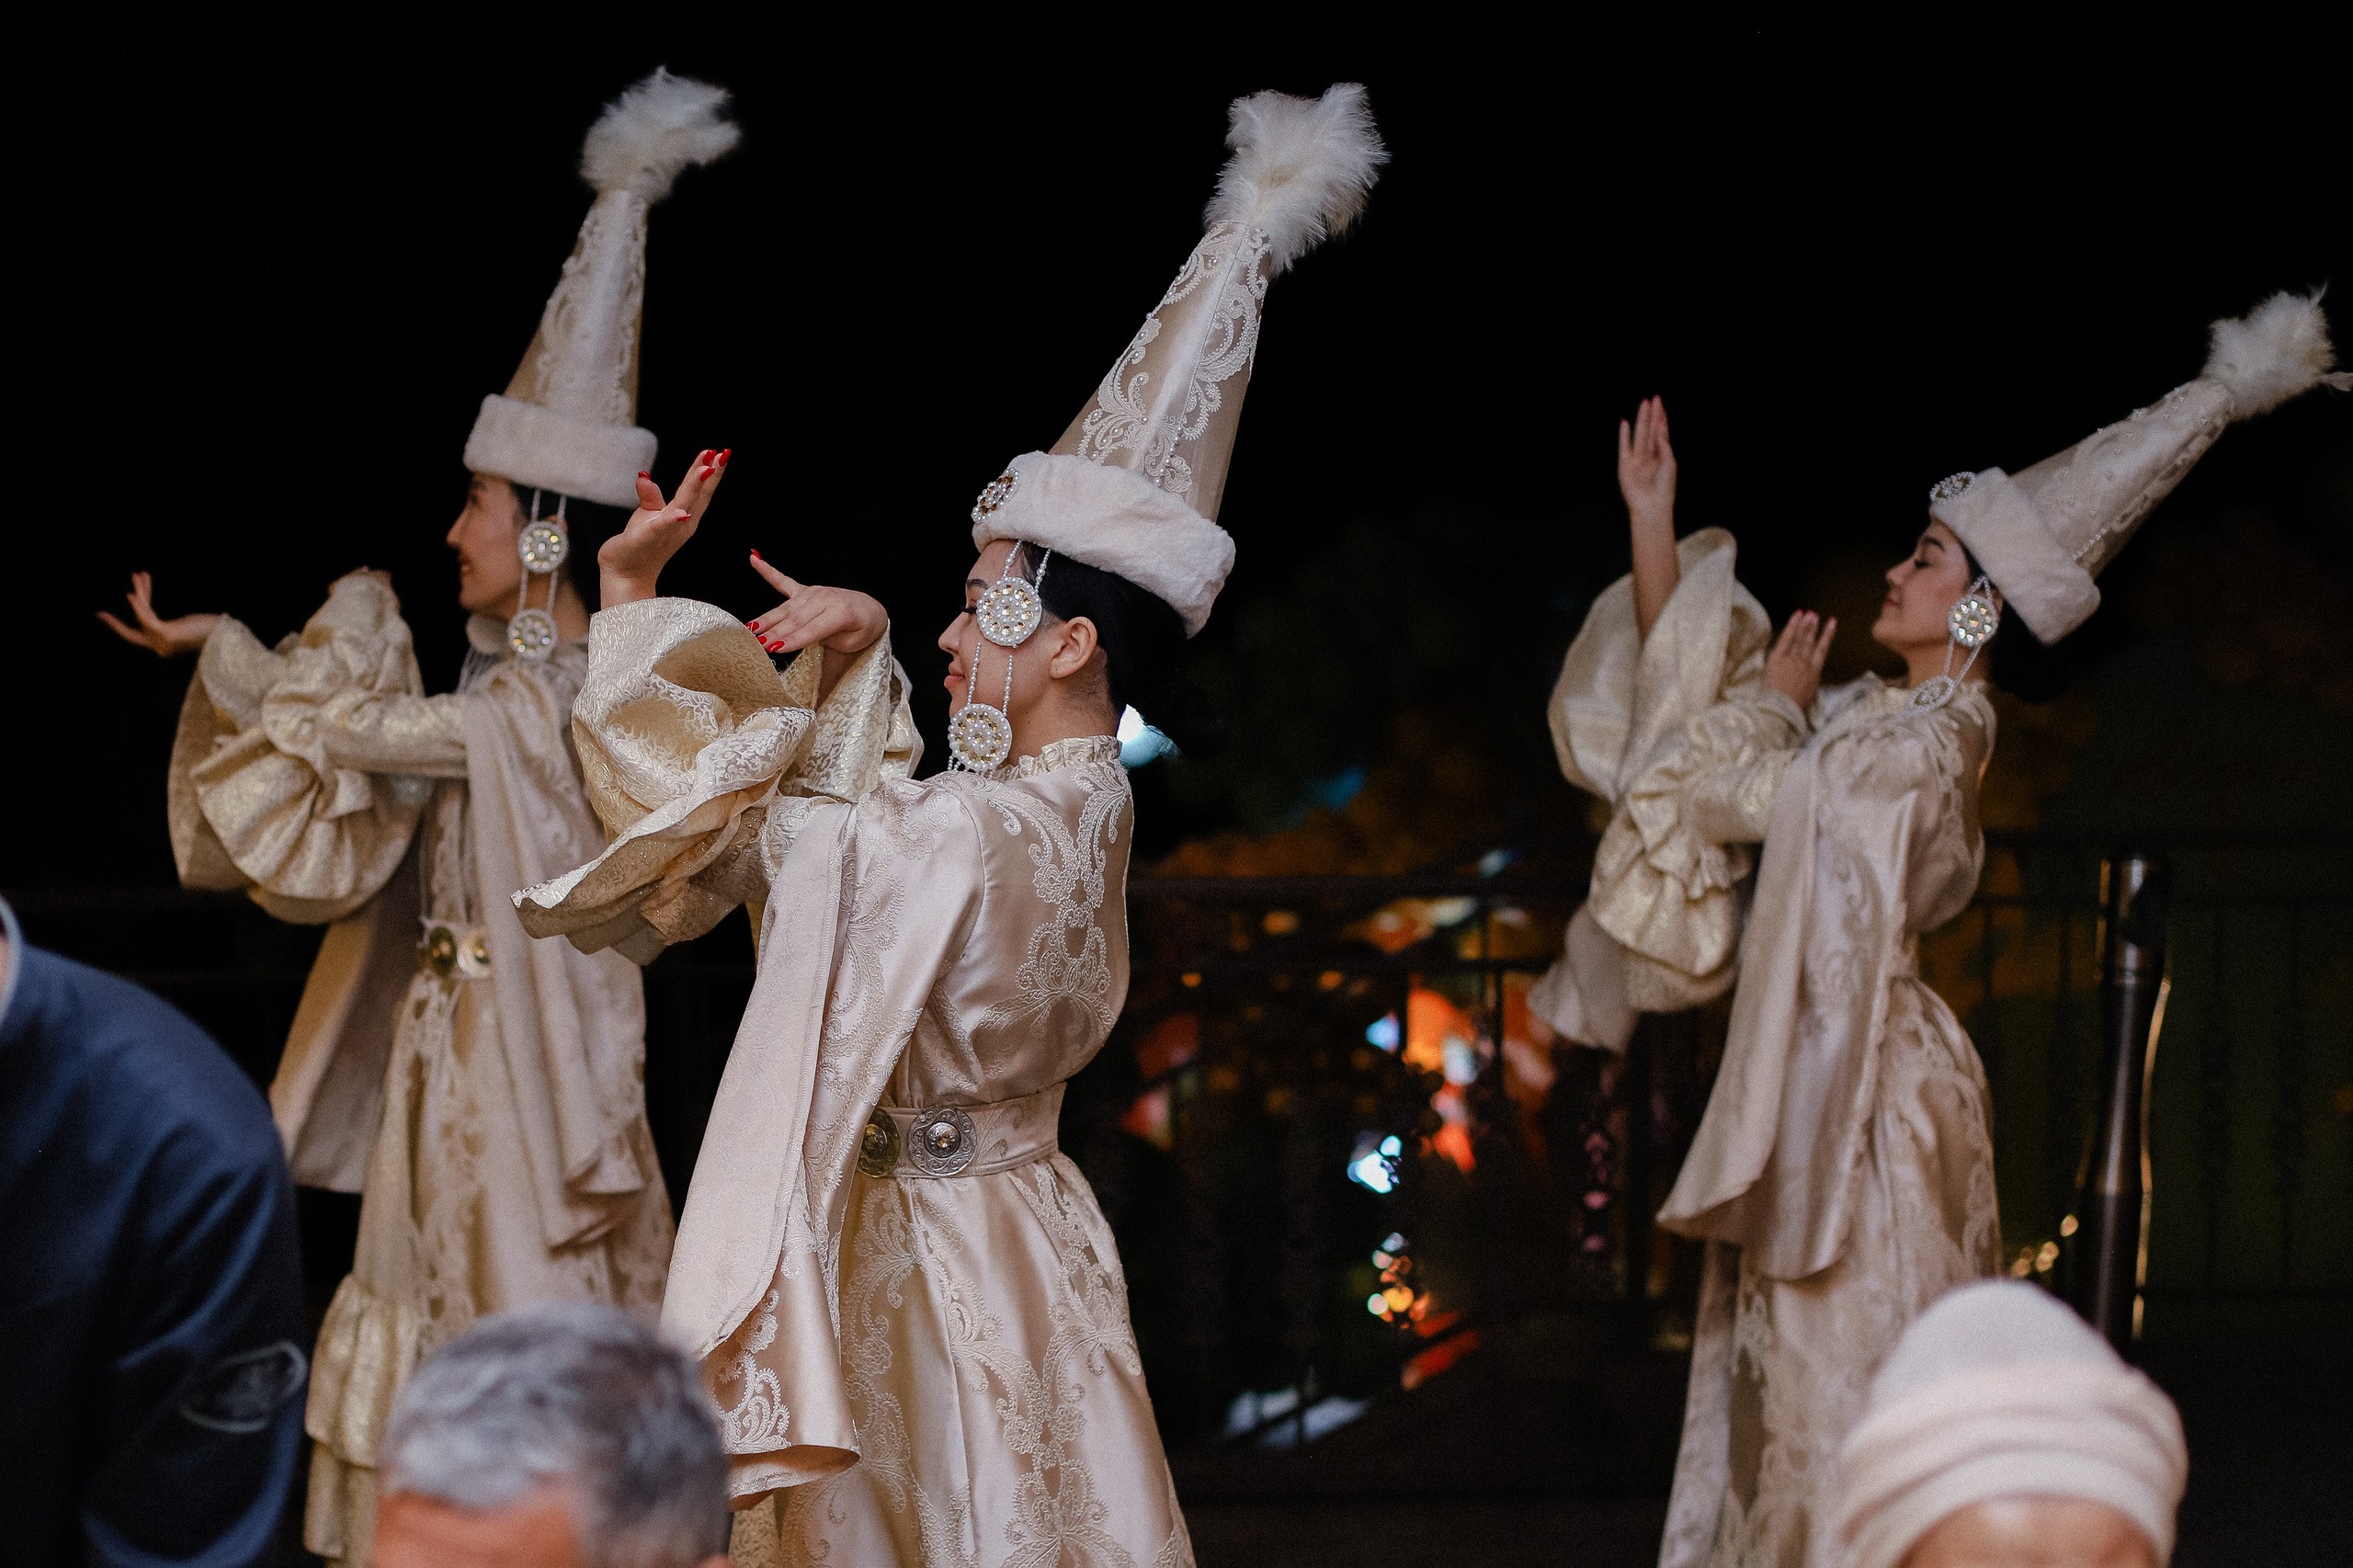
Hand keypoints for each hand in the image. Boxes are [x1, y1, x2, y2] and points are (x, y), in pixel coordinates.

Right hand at [99, 572, 220, 657]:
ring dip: (141, 592)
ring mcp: (163, 644)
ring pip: (144, 615)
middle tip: (99, 615)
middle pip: (134, 632)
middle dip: (115, 625)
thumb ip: (182, 627)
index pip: (142, 636)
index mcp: (167, 646)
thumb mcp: (195, 627)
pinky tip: (132, 593)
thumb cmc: (218, 633)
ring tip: (137, 574)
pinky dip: (139, 605)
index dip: (125, 628)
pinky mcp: (166, 636)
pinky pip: (147, 619)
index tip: (113, 622)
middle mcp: (162, 648)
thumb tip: (183, 621)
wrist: (230, 639)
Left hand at [597, 448, 730, 605]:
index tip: (721, 452)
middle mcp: (682, 524)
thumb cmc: (640, 543)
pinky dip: (671, 521)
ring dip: (695, 488)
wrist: (626, 573)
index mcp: (685, 516)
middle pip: (698, 495)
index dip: (711, 471)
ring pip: (684, 506)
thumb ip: (650, 494)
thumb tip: (644, 474)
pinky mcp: (647, 539)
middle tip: (723, 454)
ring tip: (706, 469)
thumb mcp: (648, 513)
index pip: (700, 490)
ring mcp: (667, 533)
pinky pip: (661, 528)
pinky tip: (681, 513)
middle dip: (711, 474)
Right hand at [745, 554, 886, 655]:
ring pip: (786, 608)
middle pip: (795, 619)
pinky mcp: (805, 590)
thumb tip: (798, 640)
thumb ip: (827, 640)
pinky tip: (754, 559)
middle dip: (775, 633)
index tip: (775, 649)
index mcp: (840, 611)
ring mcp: (813, 592)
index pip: (812, 629)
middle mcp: (824, 598)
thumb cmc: (862, 629)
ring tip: (749, 628)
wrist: (870, 609)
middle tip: (757, 644)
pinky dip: (767, 571)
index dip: (793, 640)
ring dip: (766, 619)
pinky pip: (783, 582)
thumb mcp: (852, 641)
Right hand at [1617, 395, 1675, 532]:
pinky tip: (1625, 423)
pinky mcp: (1625, 465)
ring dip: (1641, 419)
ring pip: (1639, 434)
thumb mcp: (1669, 463)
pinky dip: (1624, 435)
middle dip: (1652, 415)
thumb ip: (1664, 444)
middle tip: (1653, 398)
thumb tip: (1660, 425)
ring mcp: (1637, 459)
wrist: (1651, 506)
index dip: (1661, 418)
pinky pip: (1624, 446)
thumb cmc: (1664, 488)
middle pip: (1650, 430)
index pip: (1661, 433)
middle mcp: (1649, 455)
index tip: (1660, 404)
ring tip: (1643, 404)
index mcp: (1662, 456)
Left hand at [1763, 610, 1835, 711]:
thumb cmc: (1794, 707)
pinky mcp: (1779, 657)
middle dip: (1813, 628)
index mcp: (1814, 673)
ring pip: (1800, 638)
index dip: (1827, 636)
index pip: (1822, 650)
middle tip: (1816, 615)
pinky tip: (1797, 615)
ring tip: (1810, 614)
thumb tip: (1811, 679)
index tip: (1832, 624)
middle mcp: (1805, 663)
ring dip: (1805, 625)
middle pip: (1810, 642)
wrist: (1782, 709)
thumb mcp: (1809, 697)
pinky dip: (1793, 625)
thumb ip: (1810, 684)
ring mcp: (1792, 658)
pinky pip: (1787, 638)